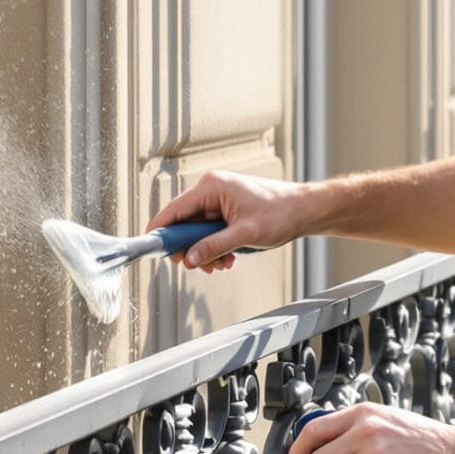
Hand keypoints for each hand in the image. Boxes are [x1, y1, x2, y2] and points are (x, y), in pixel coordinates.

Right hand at [147, 170, 316, 270]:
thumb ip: (213, 247)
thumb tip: (189, 259)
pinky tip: (228, 257)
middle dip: (191, 248)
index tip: (151, 249)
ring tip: (222, 263)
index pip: (174, 210)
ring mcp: (218, 200)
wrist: (303, 211)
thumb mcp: (244, 234)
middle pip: (184, 224)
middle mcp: (211, 190)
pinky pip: (209, 232)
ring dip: (205, 251)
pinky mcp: (226, 210)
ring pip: (197, 232)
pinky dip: (215, 248)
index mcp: (211, 187)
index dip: (160, 231)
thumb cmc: (280, 213)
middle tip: (201, 266)